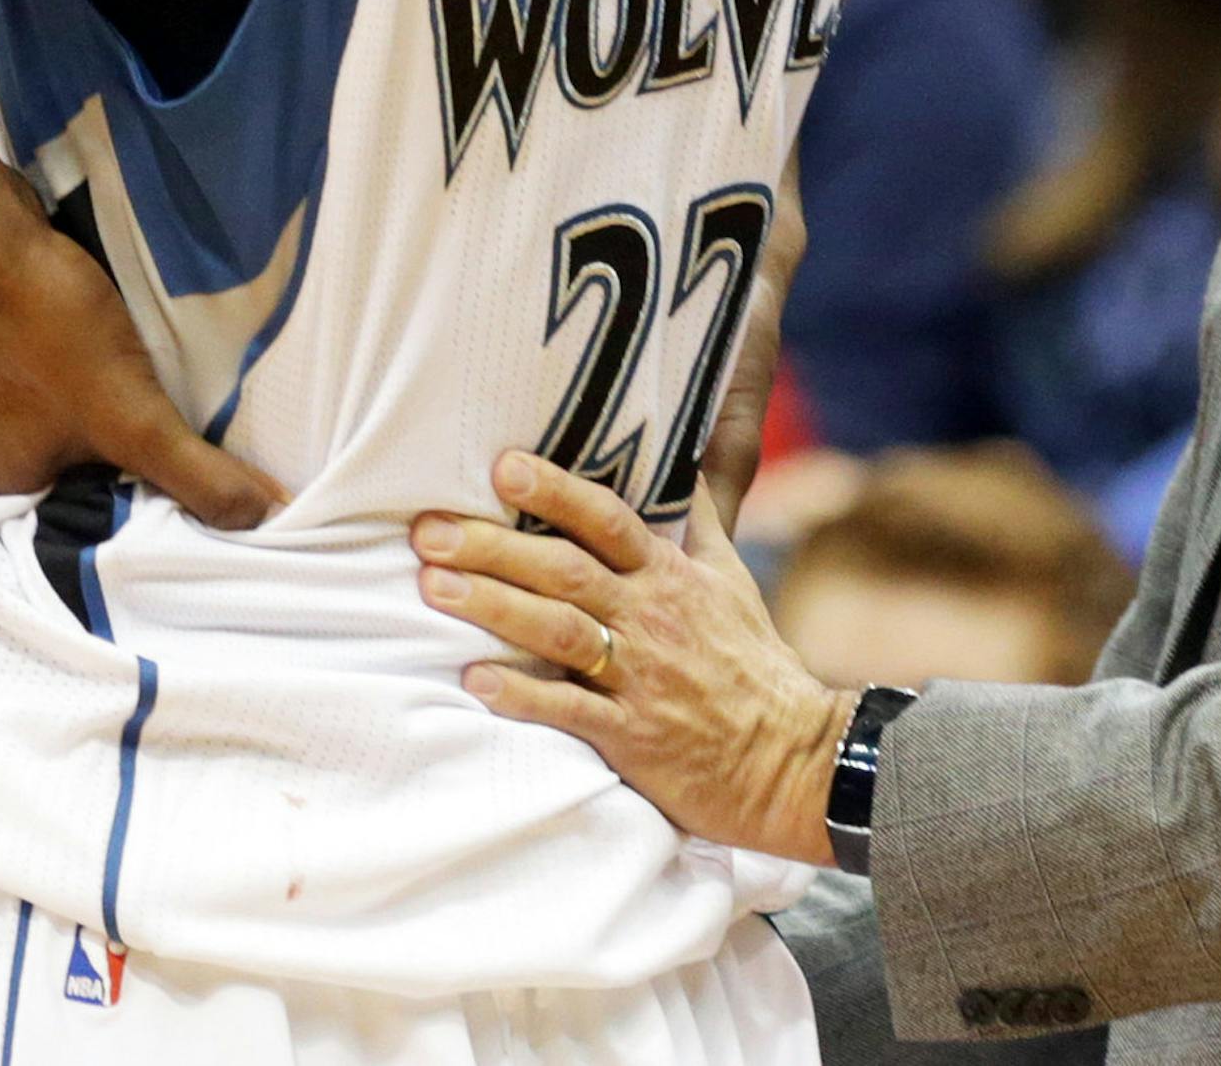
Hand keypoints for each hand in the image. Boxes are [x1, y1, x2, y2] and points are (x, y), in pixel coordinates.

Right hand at [0, 185, 283, 531]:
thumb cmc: (51, 334)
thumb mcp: (135, 417)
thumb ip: (195, 473)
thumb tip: (259, 517)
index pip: (45, 532)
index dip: (98, 520)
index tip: (143, 505)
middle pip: (38, 475)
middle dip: (86, 464)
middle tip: (139, 445)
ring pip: (24, 420)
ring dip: (66, 412)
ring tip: (121, 395)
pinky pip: (11, 371)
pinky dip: (44, 365)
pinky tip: (81, 347)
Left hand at [414, 452, 851, 864]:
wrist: (791, 756)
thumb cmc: (755, 664)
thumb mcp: (732, 580)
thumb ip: (701, 521)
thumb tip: (682, 463)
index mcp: (671, 577)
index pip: (608, 520)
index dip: (556, 491)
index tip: (504, 467)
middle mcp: (650, 617)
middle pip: (564, 570)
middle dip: (493, 545)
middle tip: (429, 530)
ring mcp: (638, 676)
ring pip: (557, 631)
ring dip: (493, 607)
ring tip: (433, 588)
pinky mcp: (630, 736)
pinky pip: (566, 711)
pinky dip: (520, 694)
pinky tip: (473, 680)